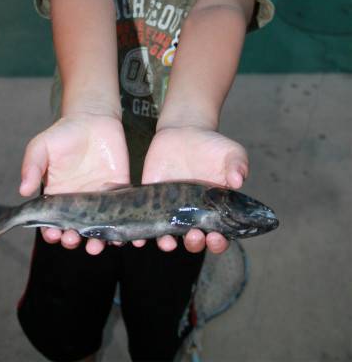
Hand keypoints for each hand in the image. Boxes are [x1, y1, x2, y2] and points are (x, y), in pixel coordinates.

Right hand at [20, 113, 129, 254]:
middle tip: (73, 238)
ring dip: (98, 241)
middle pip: (75, 231)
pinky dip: (123, 227)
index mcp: (57, 196)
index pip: (52, 222)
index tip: (53, 234)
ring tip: (97, 245)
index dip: (51, 232)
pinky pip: (121, 213)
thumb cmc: (64, 133)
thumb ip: (32, 167)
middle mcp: (78, 202)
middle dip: (73, 240)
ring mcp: (99, 198)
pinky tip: (123, 237)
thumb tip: (23, 190)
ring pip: (99, 228)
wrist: (93, 118)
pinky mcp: (118, 190)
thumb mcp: (41, 146)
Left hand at [141, 125, 247, 254]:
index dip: (218, 242)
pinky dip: (141, 231)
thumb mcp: (232, 153)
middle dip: (194, 243)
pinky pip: (145, 218)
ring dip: (167, 243)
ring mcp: (171, 209)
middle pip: (194, 240)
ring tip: (167, 242)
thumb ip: (238, 166)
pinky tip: (138, 237)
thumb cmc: (213, 146)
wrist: (184, 132)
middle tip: (194, 235)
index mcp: (216, 210)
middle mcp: (193, 215)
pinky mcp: (152, 199)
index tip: (217, 237)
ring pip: (168, 236)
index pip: (219, 235)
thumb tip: (238, 180)